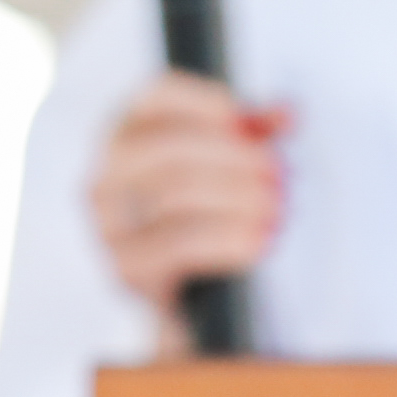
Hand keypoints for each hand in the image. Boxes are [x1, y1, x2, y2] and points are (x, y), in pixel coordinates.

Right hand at [91, 72, 288, 343]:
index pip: (157, 100)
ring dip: (236, 200)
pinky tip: (256, 241)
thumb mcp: (225, 166)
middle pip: (170, 150)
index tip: (244, 120)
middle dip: (232, 159)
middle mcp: (109, 174)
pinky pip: (179, 246)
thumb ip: (251, 135)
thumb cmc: (201, 217)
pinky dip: (225, 241)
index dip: (203, 103)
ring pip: (175, 197)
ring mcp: (111, 223)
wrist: (187, 296)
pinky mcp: (125, 268)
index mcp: (128, 133)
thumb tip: (286, 115)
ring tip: (274, 208)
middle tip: (276, 173)